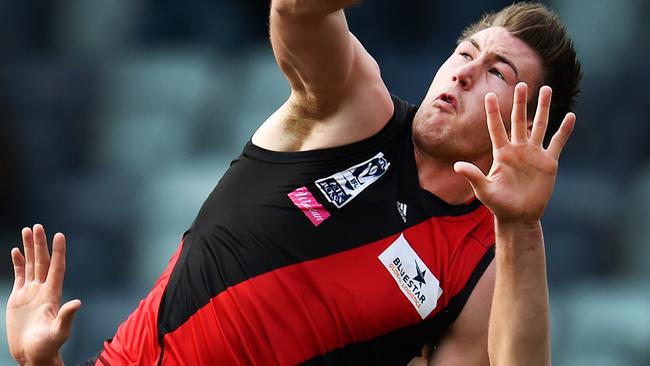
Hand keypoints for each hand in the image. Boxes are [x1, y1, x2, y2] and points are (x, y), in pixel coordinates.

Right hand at [6, 224, 79, 365]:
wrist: (33, 353)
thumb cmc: (48, 345)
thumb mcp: (59, 331)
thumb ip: (67, 317)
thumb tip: (78, 303)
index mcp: (53, 294)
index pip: (57, 267)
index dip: (58, 252)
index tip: (60, 235)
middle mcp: (43, 289)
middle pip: (42, 261)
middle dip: (40, 244)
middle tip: (38, 226)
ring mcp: (31, 292)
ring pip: (31, 265)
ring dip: (29, 248)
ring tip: (27, 230)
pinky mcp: (19, 297)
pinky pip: (20, 275)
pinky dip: (18, 262)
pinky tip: (16, 250)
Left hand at [454, 82, 575, 223]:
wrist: (519, 217)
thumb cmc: (499, 205)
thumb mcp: (484, 190)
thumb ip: (473, 176)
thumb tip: (457, 165)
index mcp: (501, 153)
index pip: (496, 128)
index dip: (493, 113)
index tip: (490, 95)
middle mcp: (518, 149)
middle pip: (519, 120)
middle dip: (520, 103)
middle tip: (521, 84)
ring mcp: (534, 154)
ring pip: (540, 125)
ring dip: (543, 108)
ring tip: (546, 89)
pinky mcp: (548, 162)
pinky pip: (557, 142)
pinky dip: (564, 130)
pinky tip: (570, 116)